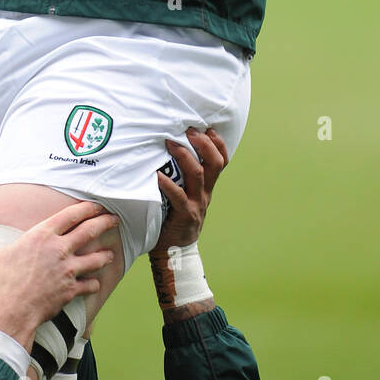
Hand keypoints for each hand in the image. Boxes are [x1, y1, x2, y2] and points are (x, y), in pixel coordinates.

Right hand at [0, 201, 117, 348]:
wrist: (12, 311)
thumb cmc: (2, 283)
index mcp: (42, 235)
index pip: (70, 215)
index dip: (86, 208)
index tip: (96, 205)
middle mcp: (59, 249)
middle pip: (89, 231)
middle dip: (104, 223)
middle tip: (114, 219)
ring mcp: (67, 270)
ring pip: (95, 259)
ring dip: (104, 256)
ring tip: (110, 254)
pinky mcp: (71, 290)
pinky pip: (88, 285)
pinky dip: (93, 284)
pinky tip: (95, 283)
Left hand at [154, 128, 228, 252]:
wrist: (175, 252)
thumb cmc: (175, 218)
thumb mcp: (186, 196)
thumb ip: (182, 178)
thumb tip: (168, 150)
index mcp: (207, 187)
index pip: (221, 161)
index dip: (218, 143)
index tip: (208, 127)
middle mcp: (205, 193)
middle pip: (214, 163)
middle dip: (204, 143)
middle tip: (189, 130)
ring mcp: (196, 204)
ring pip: (197, 175)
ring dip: (185, 156)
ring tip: (171, 143)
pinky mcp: (184, 215)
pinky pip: (178, 196)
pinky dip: (167, 183)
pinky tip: (157, 175)